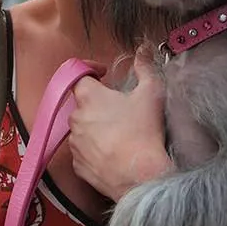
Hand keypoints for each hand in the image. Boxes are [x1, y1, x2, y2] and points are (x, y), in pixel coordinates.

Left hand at [68, 52, 172, 201]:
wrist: (140, 177)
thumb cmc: (144, 132)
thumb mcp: (151, 93)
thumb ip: (145, 66)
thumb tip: (144, 48)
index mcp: (88, 96)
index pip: (78, 74)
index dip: (91, 71)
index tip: (104, 75)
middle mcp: (75, 118)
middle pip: (82, 103)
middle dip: (97, 103)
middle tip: (120, 109)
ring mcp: (74, 143)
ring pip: (81, 128)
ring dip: (95, 127)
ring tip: (118, 134)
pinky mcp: (77, 166)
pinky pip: (83, 152)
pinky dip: (94, 150)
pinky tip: (113, 153)